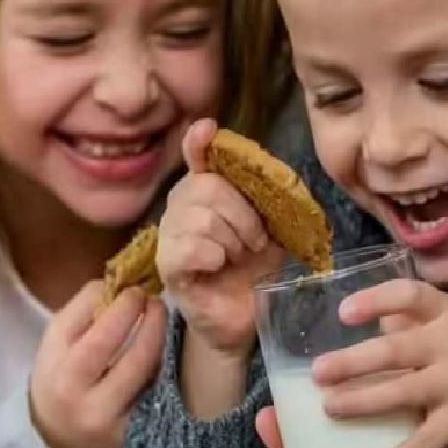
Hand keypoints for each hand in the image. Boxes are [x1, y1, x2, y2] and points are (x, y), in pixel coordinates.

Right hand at [30, 280, 166, 447]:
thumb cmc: (60, 377)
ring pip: (146, 371)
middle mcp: (81, 398)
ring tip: (160, 318)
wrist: (59, 438)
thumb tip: (119, 282)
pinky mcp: (134, 436)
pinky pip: (156, 392)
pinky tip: (161, 350)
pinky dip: (162, 366)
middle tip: (155, 300)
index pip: (92, 329)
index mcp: (58, 368)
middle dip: (146, 317)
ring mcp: (110, 421)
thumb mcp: (56, 343)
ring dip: (159, 337)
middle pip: (124, 350)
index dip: (121, 304)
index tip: (134, 289)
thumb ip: (82, 310)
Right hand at [156, 118, 285, 356]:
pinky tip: (217, 269)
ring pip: (203, 219)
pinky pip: (192, 248)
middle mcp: (181, 205)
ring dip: (232, 243)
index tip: (207, 130)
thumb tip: (280, 178)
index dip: (199, 142)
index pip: (197, 155)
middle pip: (209, 187)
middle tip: (254, 243)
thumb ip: (268, 201)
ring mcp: (170, 233)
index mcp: (205, 189)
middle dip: (243, 217)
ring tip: (235, 260)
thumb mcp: (271, 229)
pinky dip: (215, 258)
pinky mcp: (167, 264)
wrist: (243, 317)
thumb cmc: (253, 269)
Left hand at [312, 278, 447, 447]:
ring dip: (360, 402)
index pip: (409, 295)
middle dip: (350, 362)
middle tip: (318, 372)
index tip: (343, 312)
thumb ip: (420, 321)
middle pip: (393, 350)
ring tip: (330, 408)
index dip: (373, 300)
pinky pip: (425, 443)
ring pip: (400, 394)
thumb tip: (375, 321)